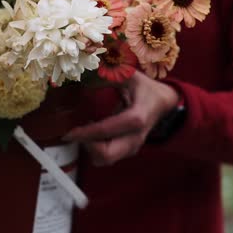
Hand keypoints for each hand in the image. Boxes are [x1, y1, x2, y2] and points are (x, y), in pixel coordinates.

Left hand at [63, 71, 179, 165]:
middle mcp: (136, 137)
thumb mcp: (128, 75)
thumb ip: (107, 74)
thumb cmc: (144, 87)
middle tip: (77, 131)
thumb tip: (82, 72)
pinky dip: (95, 149)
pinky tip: (93, 133)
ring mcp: (133, 146)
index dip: (85, 133)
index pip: (106, 131)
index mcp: (137, 117)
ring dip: (90, 148)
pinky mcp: (128, 150)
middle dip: (87, 145)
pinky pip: (108, 157)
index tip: (68, 132)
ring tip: (85, 130)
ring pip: (105, 160)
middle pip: (106, 155)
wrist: (164, 102)